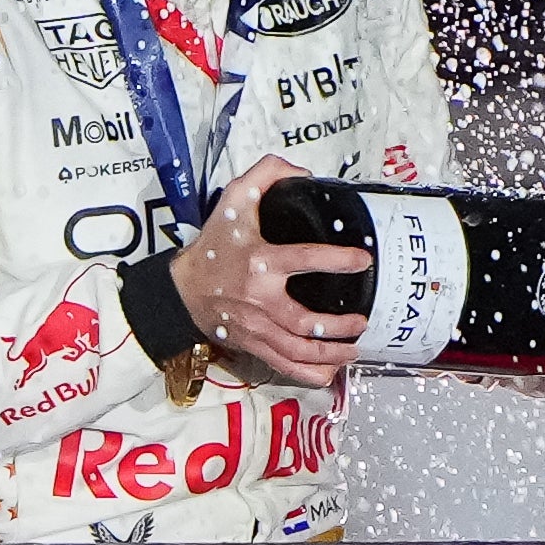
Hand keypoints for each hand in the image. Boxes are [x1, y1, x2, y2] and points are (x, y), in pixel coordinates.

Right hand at [169, 151, 367, 391]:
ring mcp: (255, 326)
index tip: (361, 260)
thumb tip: (299, 171)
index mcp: (260, 262)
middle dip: (338, 326)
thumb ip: (265, 176)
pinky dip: (307, 373)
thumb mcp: (233, 201)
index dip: (337, 260)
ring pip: (297, 349)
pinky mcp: (252, 344)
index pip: (305, 260)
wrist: (182, 288)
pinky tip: (329, 372)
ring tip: (354, 349)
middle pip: (304, 321)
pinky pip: (282, 365)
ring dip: (330, 354)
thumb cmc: (213, 247)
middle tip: (361, 321)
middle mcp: (259, 299)